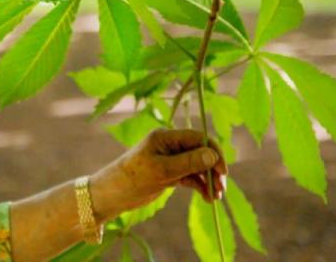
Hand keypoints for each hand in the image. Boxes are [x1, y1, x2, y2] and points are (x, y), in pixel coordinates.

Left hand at [89, 128, 227, 221]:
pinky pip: (191, 177)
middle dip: (213, 169)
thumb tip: (212, 155)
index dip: (213, 152)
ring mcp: (170, 160)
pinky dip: (200, 186)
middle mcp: (170, 145)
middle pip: (201, 152)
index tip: (223, 171)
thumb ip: (188, 162)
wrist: (113, 194)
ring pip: (198, 167)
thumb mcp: (162, 171)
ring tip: (215, 198)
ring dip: (209, 180)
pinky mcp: (170, 174)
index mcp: (166, 136)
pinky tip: (207, 199)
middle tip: (221, 188)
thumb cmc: (133, 178)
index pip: (198, 138)